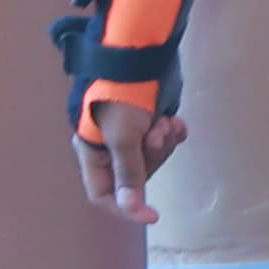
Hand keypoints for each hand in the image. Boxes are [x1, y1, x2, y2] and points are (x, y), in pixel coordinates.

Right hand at [73, 92, 184, 223]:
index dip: (125, 208)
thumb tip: (129, 208)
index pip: (103, 194)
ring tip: (165, 122)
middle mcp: (110, 145)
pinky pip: (167, 139)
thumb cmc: (123, 94)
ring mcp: (133, 131)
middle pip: (136, 176)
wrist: (141, 53)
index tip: (153, 215)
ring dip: (164, 142)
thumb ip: (127, 173)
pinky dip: (174, 133)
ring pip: (155, 157)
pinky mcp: (153, 118)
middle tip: (157, 135)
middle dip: (152, 158)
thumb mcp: (122, 137)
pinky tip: (176, 121)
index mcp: (92, 151)